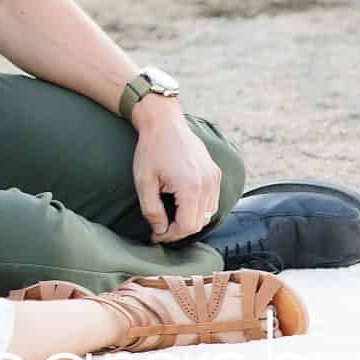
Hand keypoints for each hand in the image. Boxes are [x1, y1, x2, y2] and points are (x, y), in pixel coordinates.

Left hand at [131, 97, 221, 242]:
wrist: (164, 123)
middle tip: (160, 229)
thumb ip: (151, 209)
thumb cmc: (151, 150)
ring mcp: (215, 178)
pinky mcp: (216, 173)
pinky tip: (182, 205)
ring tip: (170, 218)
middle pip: (200, 222)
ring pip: (208, 213)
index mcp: (190, 187)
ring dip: (191, 220)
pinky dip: (199, 208)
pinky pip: (212, 200)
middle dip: (180, 230)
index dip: (171, 235)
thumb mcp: (143, 181)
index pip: (187, 226)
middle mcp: (208, 184)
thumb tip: (160, 231)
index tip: (156, 235)